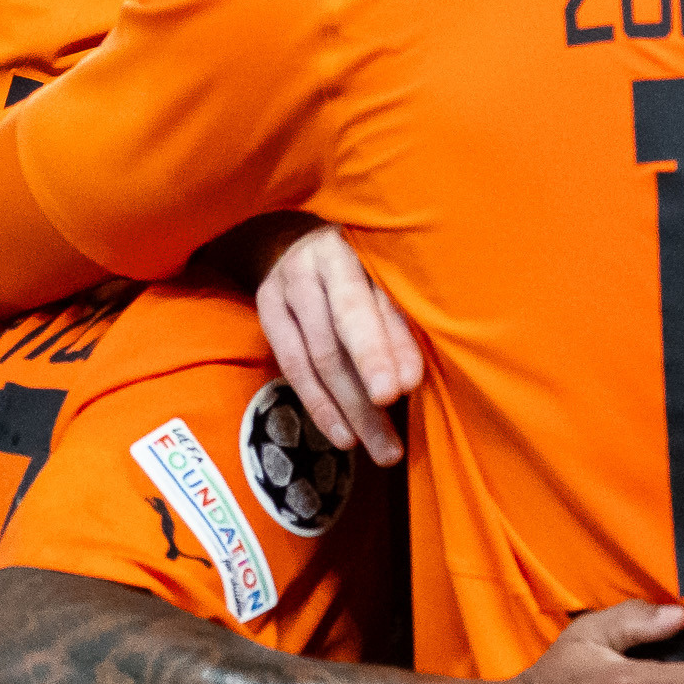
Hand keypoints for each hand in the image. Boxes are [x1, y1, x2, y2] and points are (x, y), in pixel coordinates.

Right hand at [256, 225, 420, 465]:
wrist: (293, 235)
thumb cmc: (361, 261)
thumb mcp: (384, 270)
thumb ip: (399, 311)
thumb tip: (417, 377)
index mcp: (359, 244)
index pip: (377, 297)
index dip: (393, 341)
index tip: (411, 384)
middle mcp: (319, 261)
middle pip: (344, 326)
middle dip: (371, 378)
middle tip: (395, 427)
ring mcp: (287, 285)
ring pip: (319, 356)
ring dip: (352, 408)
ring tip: (381, 448)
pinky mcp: (267, 309)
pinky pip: (293, 367)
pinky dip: (320, 405)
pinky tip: (343, 435)